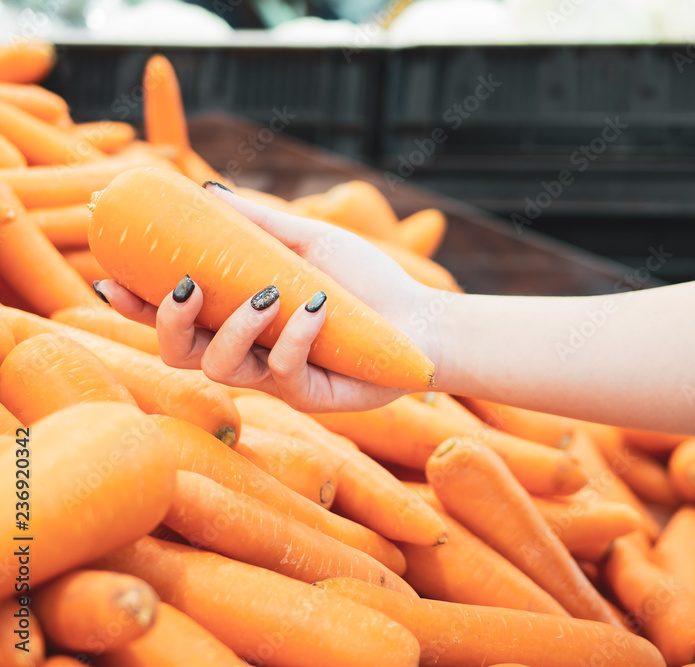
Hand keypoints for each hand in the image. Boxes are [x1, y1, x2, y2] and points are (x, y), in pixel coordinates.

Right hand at [96, 183, 442, 411]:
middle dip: (169, 323)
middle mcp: (250, 353)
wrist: (421, 320)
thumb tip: (208, 193)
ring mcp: (276, 379)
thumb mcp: (309, 242)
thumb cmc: (366, 282)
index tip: (112, 280)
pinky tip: (317, 307)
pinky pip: (282, 371)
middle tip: (187, 287)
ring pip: (223, 369)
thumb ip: (259, 223)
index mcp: (239, 319)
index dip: (137, 308)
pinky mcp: (309, 396)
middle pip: (180, 355)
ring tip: (270, 293)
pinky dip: (295, 334)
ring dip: (235, 328)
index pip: (175, 320)